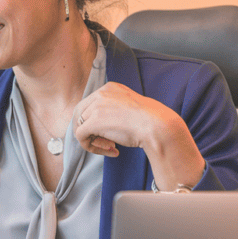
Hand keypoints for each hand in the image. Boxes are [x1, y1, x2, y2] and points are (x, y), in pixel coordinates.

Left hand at [73, 81, 204, 188]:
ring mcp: (96, 107)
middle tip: (107, 142)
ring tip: (111, 147)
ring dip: (94, 140)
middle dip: (90, 130)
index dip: (95, 122)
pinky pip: (81, 136)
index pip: (90, 105)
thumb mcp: (128, 107)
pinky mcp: (93, 121)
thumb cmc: (149, 121)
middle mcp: (100, 93)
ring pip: (80, 126)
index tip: (110, 133)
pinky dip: (91, 147)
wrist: (157, 126)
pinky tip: (110, 150)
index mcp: (109, 88)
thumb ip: (113, 109)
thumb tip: (100, 124)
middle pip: (80, 114)